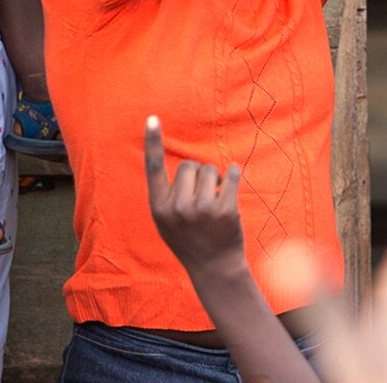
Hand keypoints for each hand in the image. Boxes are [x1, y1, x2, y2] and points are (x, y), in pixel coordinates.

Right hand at [144, 115, 245, 273]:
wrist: (214, 268)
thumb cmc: (190, 240)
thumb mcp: (167, 222)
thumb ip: (169, 195)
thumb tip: (187, 164)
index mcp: (159, 209)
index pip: (154, 168)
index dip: (153, 142)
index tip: (153, 118)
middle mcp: (178, 208)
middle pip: (188, 165)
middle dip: (197, 174)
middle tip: (201, 196)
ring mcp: (202, 210)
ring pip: (210, 170)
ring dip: (215, 179)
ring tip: (214, 202)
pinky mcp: (225, 210)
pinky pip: (231, 174)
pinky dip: (233, 174)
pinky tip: (231, 184)